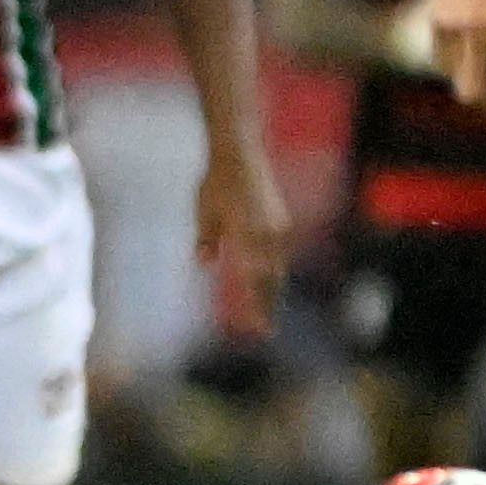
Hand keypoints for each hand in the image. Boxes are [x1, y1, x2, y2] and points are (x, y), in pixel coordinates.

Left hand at [195, 147, 289, 342]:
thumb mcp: (204, 212)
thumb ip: (207, 239)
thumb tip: (204, 262)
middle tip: (265, 331)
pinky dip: (274, 271)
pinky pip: (279, 255)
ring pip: (278, 268)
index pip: (256, 282)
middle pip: (272, 280)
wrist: (240, 153)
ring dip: (272, 290)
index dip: (258, 308)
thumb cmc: (215, 182)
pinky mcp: (281, 221)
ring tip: (267, 310)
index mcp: (249, 238)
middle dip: (268, 306)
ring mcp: (278, 229)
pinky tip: (269, 280)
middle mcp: (269, 236)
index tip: (258, 329)